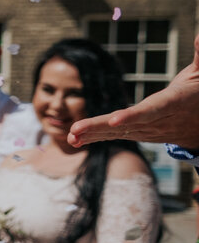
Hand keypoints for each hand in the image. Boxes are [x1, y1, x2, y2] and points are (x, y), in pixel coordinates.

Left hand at [69, 45, 198, 148]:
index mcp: (173, 103)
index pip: (151, 110)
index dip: (133, 116)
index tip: (114, 120)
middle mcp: (158, 120)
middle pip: (127, 124)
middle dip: (100, 127)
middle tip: (75, 130)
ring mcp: (149, 130)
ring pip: (118, 133)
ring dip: (93, 134)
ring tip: (70, 136)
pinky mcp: (140, 134)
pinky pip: (117, 136)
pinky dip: (96, 138)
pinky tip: (75, 140)